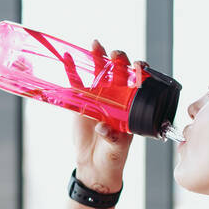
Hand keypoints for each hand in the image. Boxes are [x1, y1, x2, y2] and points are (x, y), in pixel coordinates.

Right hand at [68, 39, 144, 192]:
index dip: (140, 72)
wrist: (94, 165)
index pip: (138, 83)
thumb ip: (112, 137)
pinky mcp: (81, 102)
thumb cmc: (112, 156)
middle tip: (116, 55)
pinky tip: (68, 57)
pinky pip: (76, 83)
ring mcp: (98, 97)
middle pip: (119, 72)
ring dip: (98, 57)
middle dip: (119, 60)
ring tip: (96, 44)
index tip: (140, 66)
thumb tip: (103, 127)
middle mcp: (117, 97)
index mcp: (131, 106)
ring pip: (99, 73)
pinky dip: (72, 69)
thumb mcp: (116, 148)